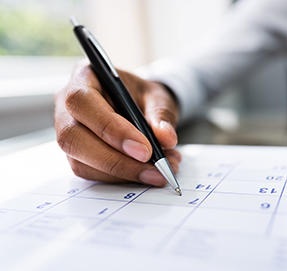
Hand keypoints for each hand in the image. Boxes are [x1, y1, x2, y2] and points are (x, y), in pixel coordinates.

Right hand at [54, 59, 180, 185]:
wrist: (139, 105)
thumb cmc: (143, 96)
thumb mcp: (158, 96)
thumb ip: (162, 114)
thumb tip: (166, 139)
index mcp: (84, 77)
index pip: (83, 102)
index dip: (111, 128)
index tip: (145, 150)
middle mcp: (66, 105)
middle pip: (74, 137)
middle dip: (116, 160)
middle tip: (155, 169)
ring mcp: (67, 132)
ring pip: (81, 162)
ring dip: (123, 173)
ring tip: (160, 172)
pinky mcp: (76, 155)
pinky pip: (91, 173)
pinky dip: (122, 178)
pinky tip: (148, 173)